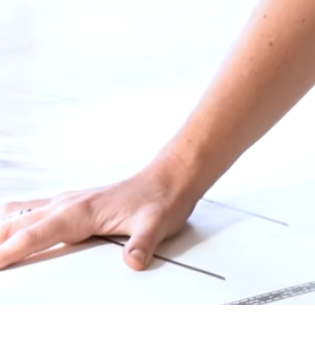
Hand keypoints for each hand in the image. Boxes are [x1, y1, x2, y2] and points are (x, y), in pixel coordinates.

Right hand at [0, 169, 197, 272]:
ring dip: (0, 230)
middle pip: (16, 225)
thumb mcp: (157, 224)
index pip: (33, 235)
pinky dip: (10, 220)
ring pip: (18, 215)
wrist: (170, 179)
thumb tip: (134, 261)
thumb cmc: (161, 199)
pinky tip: (4, 227)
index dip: (8, 252)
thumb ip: (143, 244)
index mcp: (79, 213)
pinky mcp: (70, 203)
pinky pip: (30, 209)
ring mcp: (66, 202)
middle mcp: (66, 205)